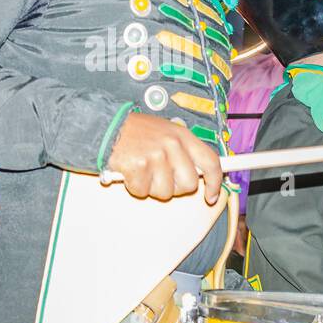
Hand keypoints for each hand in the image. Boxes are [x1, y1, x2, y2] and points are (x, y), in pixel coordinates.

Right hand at [105, 112, 222, 202]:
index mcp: (182, 135)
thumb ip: (182, 151)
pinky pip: (144, 191)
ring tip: (143, 170)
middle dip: (176, 188)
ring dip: (152, 187)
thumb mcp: (165, 132)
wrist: (106, 127)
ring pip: (166, 192)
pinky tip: (130, 172)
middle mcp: (172, 144)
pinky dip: (135, 186)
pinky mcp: (139, 167)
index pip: (210, 161)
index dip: (215, 182)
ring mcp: (156, 156)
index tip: (212, 195)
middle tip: (161, 178)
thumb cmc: (135, 132)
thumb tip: (198, 174)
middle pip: (189, 184)